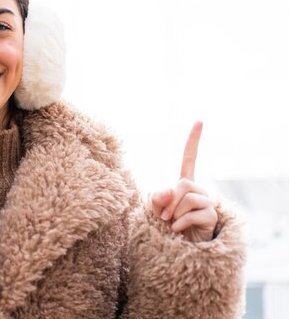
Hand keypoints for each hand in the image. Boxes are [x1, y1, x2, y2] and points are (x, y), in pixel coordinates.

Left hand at [150, 122, 217, 241]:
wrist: (181, 246)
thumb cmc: (168, 224)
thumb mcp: (156, 209)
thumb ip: (157, 198)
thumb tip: (170, 191)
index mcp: (184, 183)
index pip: (189, 158)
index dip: (193, 140)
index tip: (199, 121)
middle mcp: (198, 189)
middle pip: (183, 184)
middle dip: (169, 201)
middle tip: (162, 216)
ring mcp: (207, 202)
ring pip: (188, 198)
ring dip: (174, 213)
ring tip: (170, 223)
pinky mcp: (212, 216)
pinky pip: (193, 214)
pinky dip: (180, 223)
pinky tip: (177, 230)